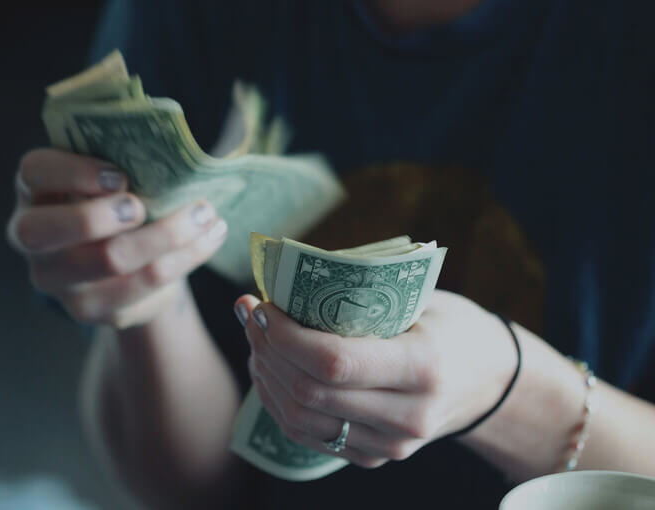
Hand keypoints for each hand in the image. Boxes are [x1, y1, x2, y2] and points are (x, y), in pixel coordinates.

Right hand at [6, 148, 227, 328]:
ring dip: (166, 235)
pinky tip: (210, 237)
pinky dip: (185, 258)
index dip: (72, 172)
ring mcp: (58, 280)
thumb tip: (172, 153)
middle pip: (46, 231)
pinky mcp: (92, 309)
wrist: (128, 258)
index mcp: (35, 190)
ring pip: (109, 260)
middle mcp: (32, 238)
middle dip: (99, 216)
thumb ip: (124, 160)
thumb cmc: (119, 199)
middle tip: (142, 206)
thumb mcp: (113, 175)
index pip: (34, 172)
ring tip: (205, 214)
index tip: (120, 176)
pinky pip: (143, 286)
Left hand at [236, 290, 516, 467]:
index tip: (261, 305)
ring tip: (255, 339)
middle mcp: (407, 416)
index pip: (333, 362)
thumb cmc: (451, 326)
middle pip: (309, 392)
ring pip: (301, 420)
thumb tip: (285, 282)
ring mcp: (390, 445)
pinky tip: (269, 369)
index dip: (284, 335)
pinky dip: (278, 402)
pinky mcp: (374, 457)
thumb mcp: (420, 299)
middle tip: (249, 313)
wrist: (489, 381)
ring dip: (266, 376)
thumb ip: (360, 296)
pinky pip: (309, 436)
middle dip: (266, 349)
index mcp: (423, 367)